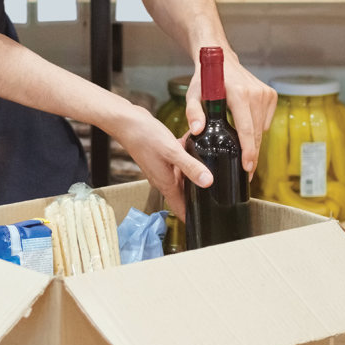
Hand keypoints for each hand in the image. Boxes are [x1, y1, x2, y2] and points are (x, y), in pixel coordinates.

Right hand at [115, 105, 211, 220]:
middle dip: (199, 195)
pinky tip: (196, 146)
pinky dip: (188, 157)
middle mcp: (164, 178)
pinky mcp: (162, 156)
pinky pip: (179, 161)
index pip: (180, 209)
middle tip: (217, 197)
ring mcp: (162, 167)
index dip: (192, 218)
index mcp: (166, 183)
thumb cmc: (144, 137)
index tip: (205, 223)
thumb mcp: (172, 151)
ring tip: (212, 169)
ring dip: (195, 173)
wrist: (126, 121)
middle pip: (184, 193)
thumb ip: (190, 166)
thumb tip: (208, 182)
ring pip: (183, 176)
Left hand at [185, 51, 276, 177]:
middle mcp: (255, 93)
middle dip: (252, 153)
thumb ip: (193, 112)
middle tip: (247, 170)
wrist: (222, 60)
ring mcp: (265, 93)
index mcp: (239, 93)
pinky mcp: (271, 95)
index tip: (248, 168)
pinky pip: (266, 121)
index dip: (248, 151)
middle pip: (256, 133)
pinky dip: (257, 128)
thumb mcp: (193, 94)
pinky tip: (245, 126)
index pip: (246, 129)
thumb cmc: (206, 79)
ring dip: (253, 141)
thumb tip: (197, 130)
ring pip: (262, 128)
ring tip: (242, 149)